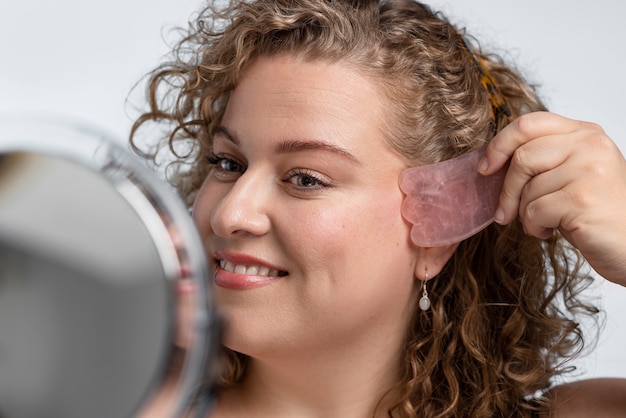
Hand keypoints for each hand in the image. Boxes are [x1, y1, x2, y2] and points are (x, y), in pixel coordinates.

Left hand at [479, 111, 625, 285]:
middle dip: (506, 190)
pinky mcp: (582, 199)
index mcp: (585, 133)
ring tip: (545, 222)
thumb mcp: (571, 174)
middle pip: (522, 157)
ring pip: (527, 188)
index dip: (499, 144)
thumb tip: (491, 162)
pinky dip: (534, 227)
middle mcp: (590, 145)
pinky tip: (551, 231)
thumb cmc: (596, 212)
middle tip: (504, 213)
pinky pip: (534, 211)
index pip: (529, 123)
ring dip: (525, 213)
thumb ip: (542, 159)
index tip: (486, 168)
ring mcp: (589, 170)